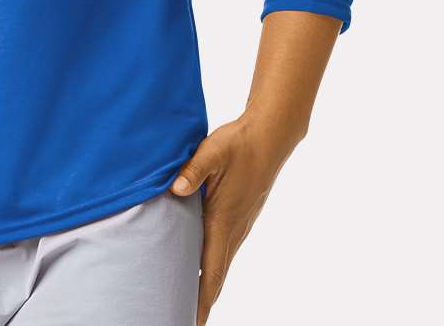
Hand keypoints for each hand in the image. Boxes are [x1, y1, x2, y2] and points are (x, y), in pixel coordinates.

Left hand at [169, 109, 301, 324]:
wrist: (269, 136)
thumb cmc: (239, 143)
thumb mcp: (212, 151)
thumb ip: (192, 170)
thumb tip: (175, 189)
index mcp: (224, 220)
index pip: (211, 270)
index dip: (202, 299)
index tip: (191, 321)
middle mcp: (234, 229)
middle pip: (216, 276)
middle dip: (201, 299)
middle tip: (180, 317)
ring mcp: (240, 224)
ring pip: (221, 263)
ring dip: (207, 283)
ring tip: (189, 299)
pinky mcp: (240, 216)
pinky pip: (225, 249)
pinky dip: (212, 265)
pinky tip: (200, 263)